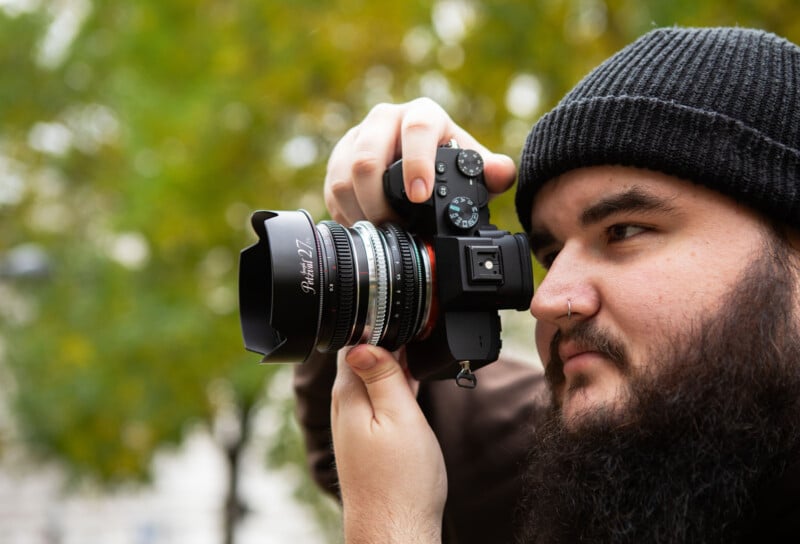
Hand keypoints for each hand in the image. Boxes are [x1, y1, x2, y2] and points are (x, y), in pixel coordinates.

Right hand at [325, 97, 516, 224]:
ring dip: (361, 211)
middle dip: (379, 199)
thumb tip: (500, 173)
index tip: (420, 196)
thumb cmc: (447, 161)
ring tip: (381, 231)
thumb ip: (491, 172)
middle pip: (367, 156)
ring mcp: (357, 138)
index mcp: (422, 114)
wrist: (416, 160)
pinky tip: (366, 226)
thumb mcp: (471, 166)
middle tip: (395, 226)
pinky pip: (332, 189)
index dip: (416, 162)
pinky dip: (347, 214)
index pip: (416, 128)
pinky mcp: (338, 159)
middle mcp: (385, 120)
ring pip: (344, 176)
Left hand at [331, 345, 446, 542]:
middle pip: (362, 358)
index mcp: (348, 395)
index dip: (379, 326)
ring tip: (417, 349)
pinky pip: (378, 399)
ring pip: (371, 378)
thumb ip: (382, 376)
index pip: (355, 342)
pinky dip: (394, 386)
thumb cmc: (401, 480)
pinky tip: (410, 381)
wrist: (395, 528)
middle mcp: (344, 407)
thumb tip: (360, 340)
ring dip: (391, 363)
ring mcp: (354, 424)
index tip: (401, 316)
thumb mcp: (400, 417)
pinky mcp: (366, 439)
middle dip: (386, 341)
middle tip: (416, 330)